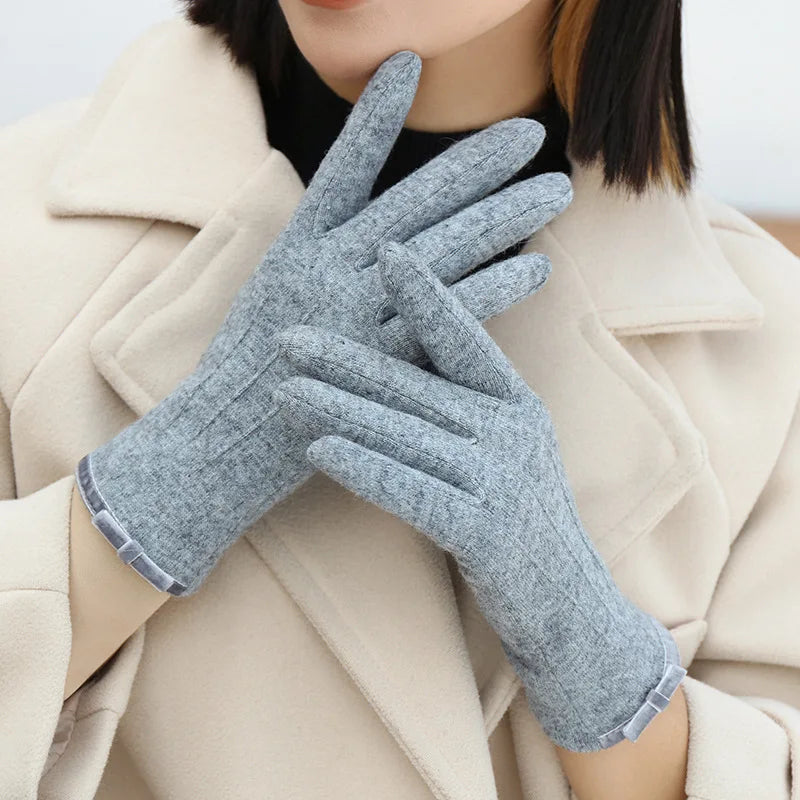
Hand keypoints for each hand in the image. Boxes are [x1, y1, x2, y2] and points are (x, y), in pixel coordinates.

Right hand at [75, 52, 572, 594]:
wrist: (224, 437)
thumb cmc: (245, 364)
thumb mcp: (270, 289)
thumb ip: (314, 249)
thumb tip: (367, 221)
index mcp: (297, 246)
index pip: (343, 167)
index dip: (374, 116)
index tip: (410, 65)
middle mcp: (327, 272)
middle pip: (413, 205)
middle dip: (476, 165)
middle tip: (532, 134)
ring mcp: (354, 317)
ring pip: (438, 255)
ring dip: (500, 219)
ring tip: (552, 191)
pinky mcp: (377, 366)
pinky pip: (442, 322)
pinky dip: (489, 291)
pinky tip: (533, 267)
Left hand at [273, 242, 685, 752]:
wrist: (566, 604)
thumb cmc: (521, 522)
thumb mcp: (507, 453)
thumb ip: (467, 411)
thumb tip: (399, 374)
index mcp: (519, 405)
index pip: (467, 340)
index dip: (428, 295)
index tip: (387, 251)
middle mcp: (513, 432)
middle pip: (415, 387)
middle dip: (345, 359)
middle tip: (287, 337)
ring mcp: (500, 480)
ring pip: (402, 433)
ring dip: (336, 409)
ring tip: (283, 388)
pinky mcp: (481, 529)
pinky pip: (408, 489)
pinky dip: (361, 467)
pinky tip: (318, 449)